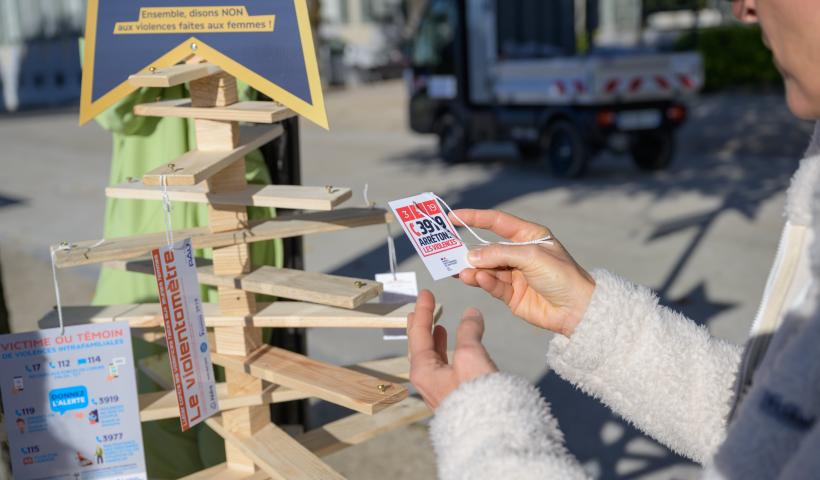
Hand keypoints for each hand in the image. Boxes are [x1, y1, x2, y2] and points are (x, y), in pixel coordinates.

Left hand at [408, 290, 498, 409]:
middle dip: (422, 326)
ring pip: (433, 358)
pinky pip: (445, 368)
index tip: (424, 294)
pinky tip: (458, 351)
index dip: (422, 311)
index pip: (418, 333)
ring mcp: (440, 390)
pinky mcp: (454, 396)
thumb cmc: (476, 397)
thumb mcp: (471, 356)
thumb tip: (471, 314)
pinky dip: (448, 353)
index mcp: (423, 370)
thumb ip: (469, 331)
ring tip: (440, 327)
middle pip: (420, 346)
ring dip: (436, 340)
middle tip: (421, 310)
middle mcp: (427, 380)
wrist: (490, 432)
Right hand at [451, 209, 594, 336]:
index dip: (474, 217)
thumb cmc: (562, 276)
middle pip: (487, 248)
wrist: (577, 309)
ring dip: (473, 269)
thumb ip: (499, 254)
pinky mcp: (512, 294)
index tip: (452, 217)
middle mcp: (520, 253)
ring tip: (460, 270)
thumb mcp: (531, 257)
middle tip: (447, 250)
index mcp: (529, 236)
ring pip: (486, 268)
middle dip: (468, 250)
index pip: (496, 221)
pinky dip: (483, 282)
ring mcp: (515, 274)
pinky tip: (476, 279)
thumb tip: (471, 256)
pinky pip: (492, 285)